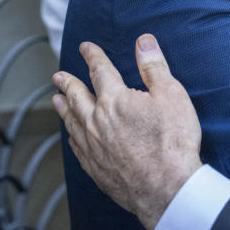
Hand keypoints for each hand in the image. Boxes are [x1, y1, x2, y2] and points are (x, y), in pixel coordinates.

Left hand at [52, 34, 202, 229]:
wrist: (166, 187)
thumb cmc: (173, 140)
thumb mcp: (171, 95)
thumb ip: (154, 67)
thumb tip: (143, 42)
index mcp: (115, 100)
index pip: (100, 71)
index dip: (93, 57)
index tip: (86, 47)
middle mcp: (97, 122)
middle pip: (77, 97)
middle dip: (68, 83)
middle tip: (58, 76)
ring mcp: (93, 147)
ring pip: (72, 122)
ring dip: (63, 108)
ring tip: (56, 99)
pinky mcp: (96, 169)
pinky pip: (77, 148)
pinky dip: (72, 136)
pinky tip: (72, 135)